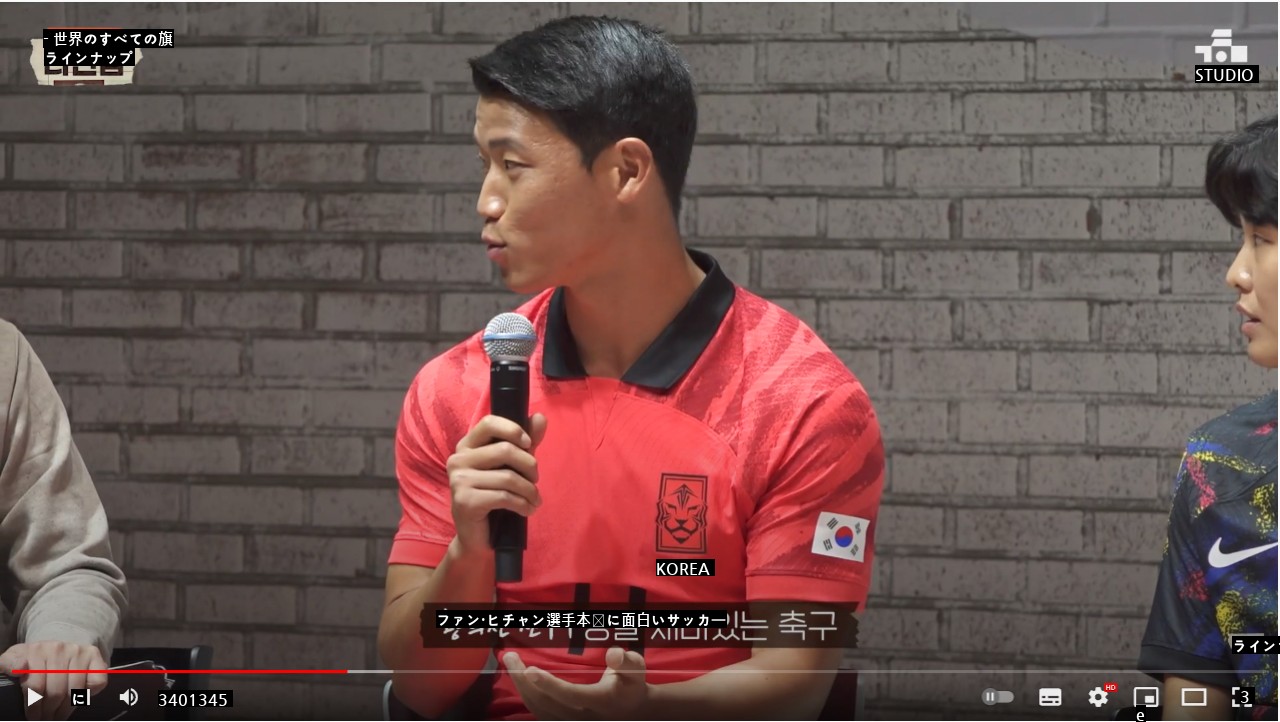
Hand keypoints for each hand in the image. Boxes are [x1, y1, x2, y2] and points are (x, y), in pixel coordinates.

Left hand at [0, 641, 106, 719]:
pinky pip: (96, 682)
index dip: (34, 707)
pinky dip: (89, 694)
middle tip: (47, 718)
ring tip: (59, 713)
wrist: (54, 647)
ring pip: (75, 691)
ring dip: (66, 708)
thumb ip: (8, 664)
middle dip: (50, 711)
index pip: (36, 687)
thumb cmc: (32, 661)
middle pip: (56, 692)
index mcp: (35, 650)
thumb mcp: (13, 660)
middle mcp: (58, 648)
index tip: (33, 716)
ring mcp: (78, 650)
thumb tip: (20, 668)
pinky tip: (77, 696)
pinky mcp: (94, 654)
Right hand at [446, 413, 548, 555]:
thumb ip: (524, 441)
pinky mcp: (465, 502)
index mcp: (466, 446)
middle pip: (505, 450)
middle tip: (535, 480)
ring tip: (535, 500)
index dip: (513, 430)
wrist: (478, 537)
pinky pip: (504, 497)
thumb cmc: (494, 497)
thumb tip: (540, 417)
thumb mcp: (511, 466)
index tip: (528, 444)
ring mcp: (458, 481)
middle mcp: (458, 460)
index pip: (489, 423)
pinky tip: (528, 510)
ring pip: (508, 477)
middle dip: (530, 466)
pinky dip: (523, 504)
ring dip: (530, 490)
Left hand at [503, 646, 647, 719]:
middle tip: (510, 657)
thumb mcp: (636, 670)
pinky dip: (527, 696)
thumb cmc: (631, 685)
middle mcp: (583, 716)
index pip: (570, 695)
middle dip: (524, 681)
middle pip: (547, 703)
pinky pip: (540, 712)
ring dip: (521, 687)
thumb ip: (627, 661)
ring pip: (540, 709)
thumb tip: (613, 653)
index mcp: (600, 701)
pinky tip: (519, 678)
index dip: (550, 685)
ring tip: (511, 663)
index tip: (531, 670)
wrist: (633, 712)